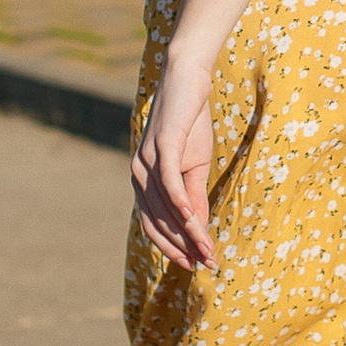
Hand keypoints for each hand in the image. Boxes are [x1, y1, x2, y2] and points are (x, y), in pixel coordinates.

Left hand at [132, 50, 215, 268]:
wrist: (187, 80)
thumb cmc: (190, 122)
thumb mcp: (196, 166)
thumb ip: (194, 197)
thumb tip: (198, 230)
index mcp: (142, 181)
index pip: (153, 224)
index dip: (173, 248)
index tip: (196, 264)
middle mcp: (138, 174)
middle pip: (157, 222)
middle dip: (182, 247)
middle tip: (206, 265)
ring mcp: (147, 160)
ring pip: (164, 207)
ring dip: (187, 233)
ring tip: (207, 251)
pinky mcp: (161, 146)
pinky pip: (169, 183)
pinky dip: (180, 205)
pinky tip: (193, 222)